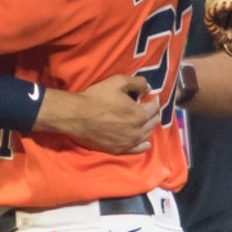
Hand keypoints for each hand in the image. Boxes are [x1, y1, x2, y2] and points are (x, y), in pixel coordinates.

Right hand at [34, 75, 157, 153]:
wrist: (76, 116)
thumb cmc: (97, 97)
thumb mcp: (118, 82)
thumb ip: (137, 83)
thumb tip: (148, 88)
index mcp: (139, 114)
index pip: (154, 107)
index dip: (154, 100)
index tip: (151, 97)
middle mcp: (137, 131)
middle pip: (153, 122)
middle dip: (153, 113)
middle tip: (148, 107)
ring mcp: (128, 142)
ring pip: (146, 135)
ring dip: (148, 126)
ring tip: (144, 121)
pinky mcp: (119, 149)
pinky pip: (137, 149)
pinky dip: (143, 145)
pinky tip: (145, 142)